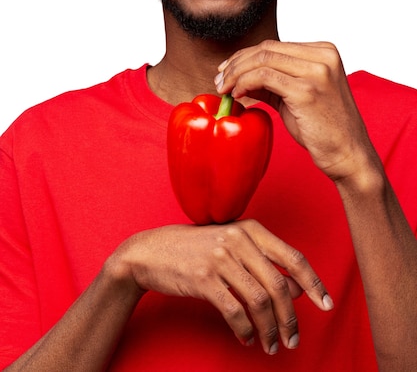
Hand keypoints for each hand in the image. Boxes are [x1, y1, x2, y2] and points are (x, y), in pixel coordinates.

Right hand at [111, 219, 332, 354]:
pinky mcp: (203, 278)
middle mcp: (239, 240)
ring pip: (260, 301)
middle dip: (290, 319)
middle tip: (292, 340)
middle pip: (279, 286)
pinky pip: (234, 311)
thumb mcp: (232, 247)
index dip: (313, 283)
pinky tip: (247, 338)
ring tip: (270, 345)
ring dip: (269, 329)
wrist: (152, 251)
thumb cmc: (197, 249)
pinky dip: (245, 329)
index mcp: (251, 229)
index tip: (326, 305)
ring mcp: (220, 258)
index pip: (293, 257)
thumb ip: (265, 262)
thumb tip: (298, 289)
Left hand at [215, 40, 376, 180]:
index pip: (274, 45)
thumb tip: (238, 74)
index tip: (225, 71)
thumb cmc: (324, 128)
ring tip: (224, 90)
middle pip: (266, 49)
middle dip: (236, 64)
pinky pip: (264, 77)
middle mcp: (323, 56)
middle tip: (220, 81)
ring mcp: (317, 71)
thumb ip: (272, 80)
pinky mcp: (306, 90)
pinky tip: (238, 96)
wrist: (348, 154)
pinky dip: (245, 83)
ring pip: (263, 60)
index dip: (244, 56)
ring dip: (236, 74)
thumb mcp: (296, 95)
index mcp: (324, 51)